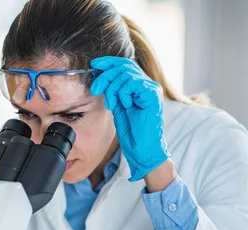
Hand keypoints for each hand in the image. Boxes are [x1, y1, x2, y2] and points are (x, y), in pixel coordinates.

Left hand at [90, 56, 169, 181]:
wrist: (142, 149)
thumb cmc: (131, 132)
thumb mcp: (117, 106)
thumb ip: (112, 91)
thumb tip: (100, 75)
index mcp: (139, 86)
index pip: (124, 65)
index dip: (108, 62)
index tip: (94, 65)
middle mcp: (147, 84)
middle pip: (124, 66)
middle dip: (105, 76)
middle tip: (96, 89)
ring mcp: (151, 88)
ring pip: (126, 73)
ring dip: (112, 88)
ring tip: (112, 104)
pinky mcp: (153, 94)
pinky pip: (133, 83)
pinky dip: (123, 93)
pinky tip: (125, 105)